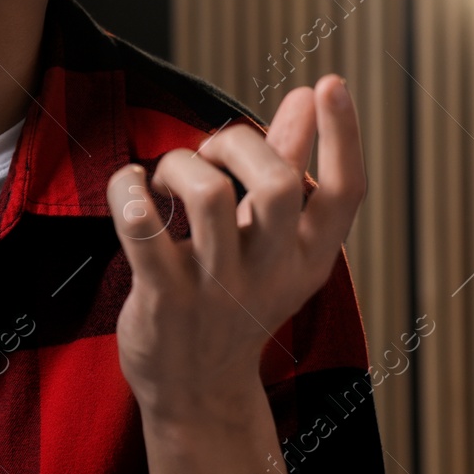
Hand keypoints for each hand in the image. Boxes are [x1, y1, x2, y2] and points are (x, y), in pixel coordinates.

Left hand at [103, 74, 367, 425]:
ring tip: (165, 177)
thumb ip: (290, 166)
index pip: (346, 194)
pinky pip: (141, 229)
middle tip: (211, 150)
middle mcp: (270, 273)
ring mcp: (217, 289)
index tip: (331, 83)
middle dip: (240, 143)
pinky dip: (127, 189)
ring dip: (180, 163)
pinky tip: (128, 185)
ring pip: (209, 195)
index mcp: (308, 258)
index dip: (345, 136)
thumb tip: (310, 96)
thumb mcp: (273, 240)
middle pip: (280, 185)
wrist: (195, 391)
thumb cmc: (235, 295)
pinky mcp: (164, 300)